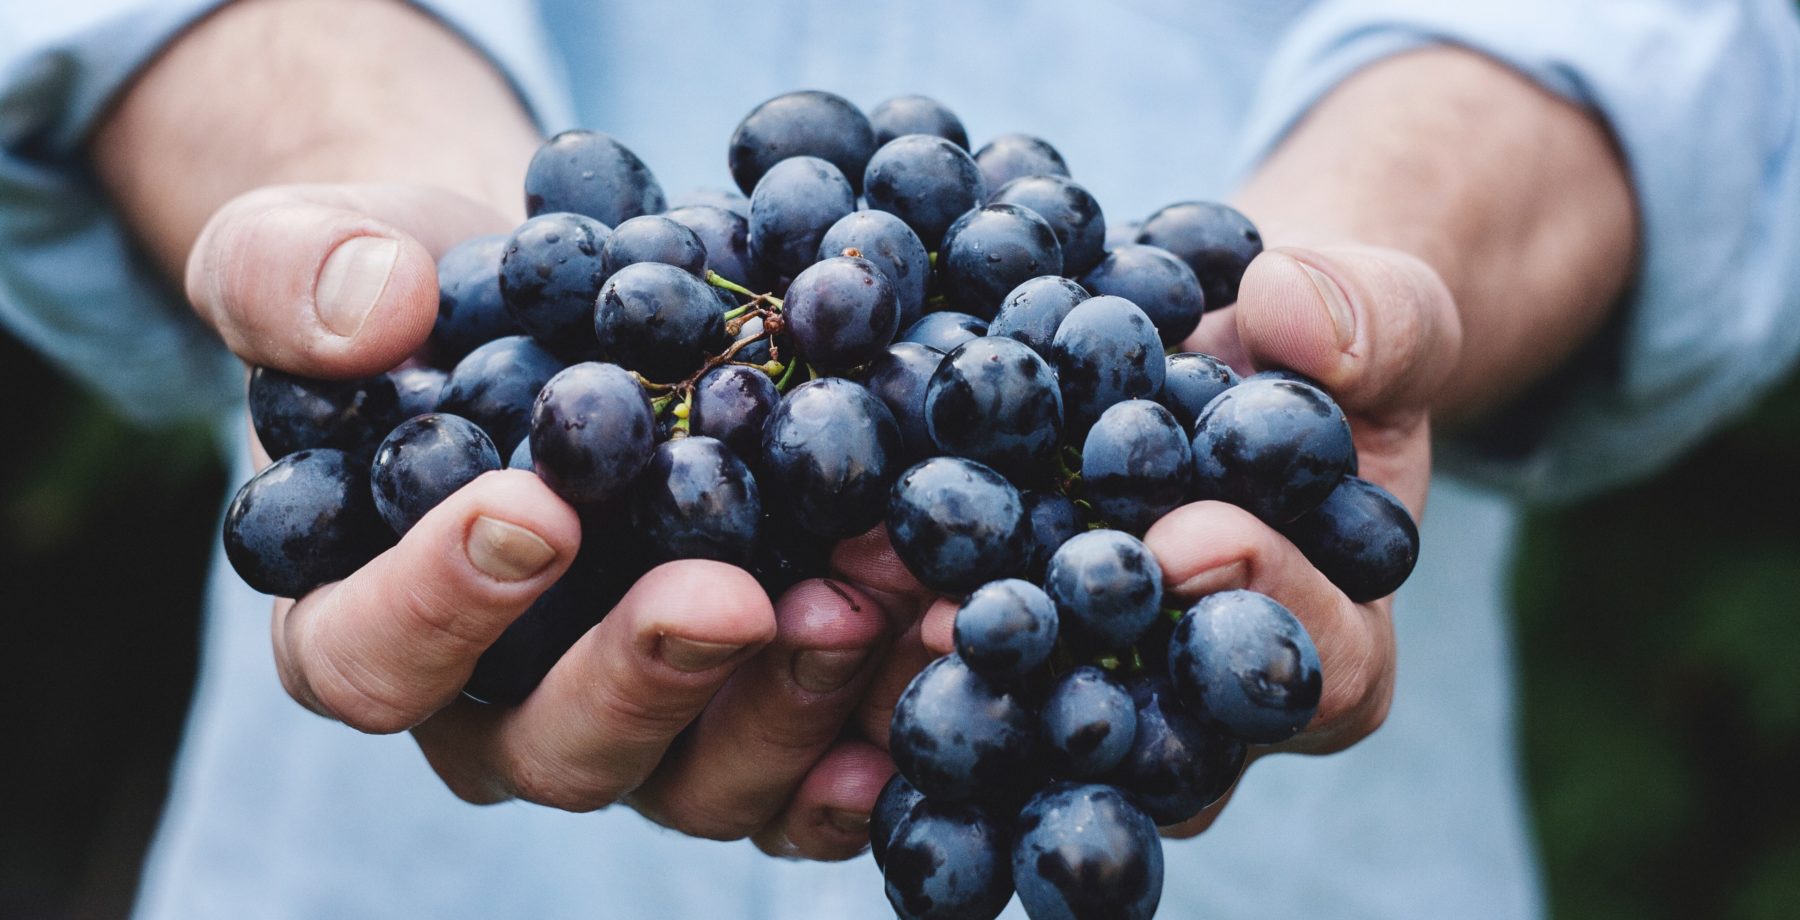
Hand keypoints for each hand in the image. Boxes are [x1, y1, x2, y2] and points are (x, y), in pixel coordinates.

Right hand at [190, 182, 900, 858]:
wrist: (554, 304)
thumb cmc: (416, 293)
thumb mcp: (313, 250)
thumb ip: (293, 275)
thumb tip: (372, 311)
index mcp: (363, 622)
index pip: (370, 658)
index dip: (440, 605)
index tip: (534, 509)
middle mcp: (498, 708)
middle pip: (556, 749)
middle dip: (650, 675)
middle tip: (733, 595)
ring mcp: (636, 725)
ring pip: (699, 779)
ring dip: (792, 702)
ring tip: (874, 598)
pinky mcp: (744, 715)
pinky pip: (806, 775)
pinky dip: (873, 735)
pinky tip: (935, 664)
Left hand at [835, 240, 1461, 838]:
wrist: (1223, 352)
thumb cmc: (1322, 349)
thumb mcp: (1381, 316)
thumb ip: (1372, 321)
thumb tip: (1295, 315)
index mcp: (1333, 646)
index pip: (1319, 666)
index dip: (1262, 604)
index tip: (1190, 537)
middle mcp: (1207, 706)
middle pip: (1153, 732)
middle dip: (1069, 669)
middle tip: (983, 616)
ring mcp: (1100, 691)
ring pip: (1034, 721)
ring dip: (950, 666)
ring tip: (873, 599)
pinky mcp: (1009, 653)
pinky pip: (955, 663)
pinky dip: (887, 621)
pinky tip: (823, 571)